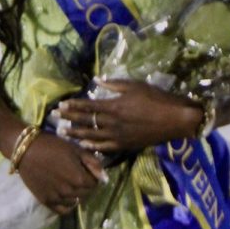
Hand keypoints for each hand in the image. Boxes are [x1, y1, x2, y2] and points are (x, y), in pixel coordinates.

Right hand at [15, 132, 105, 215]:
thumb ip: (93, 163)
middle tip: (77, 174)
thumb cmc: (52, 146)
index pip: (95, 184)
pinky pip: (63, 210)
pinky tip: (65, 195)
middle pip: (86, 193)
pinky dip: (67, 204)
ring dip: (76, 193)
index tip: (86, 169)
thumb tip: (104, 177)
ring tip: (69, 182)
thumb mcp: (76, 149)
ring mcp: (57, 198)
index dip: (92, 176)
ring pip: (75, 201)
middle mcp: (70, 192)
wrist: (26, 150)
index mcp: (79, 179)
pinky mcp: (46, 201)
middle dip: (85, 185)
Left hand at [58, 80, 205, 154]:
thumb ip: (113, 85)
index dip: (73, 106)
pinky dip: (93, 146)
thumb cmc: (155, 98)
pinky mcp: (126, 145)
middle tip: (55, 118)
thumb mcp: (134, 86)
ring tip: (63, 132)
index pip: (88, 107)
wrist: (174, 119)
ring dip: (76, 134)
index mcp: (114, 106)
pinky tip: (83, 145)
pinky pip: (105, 147)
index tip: (61, 105)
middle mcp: (113, 123)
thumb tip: (96, 81)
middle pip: (86, 122)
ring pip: (92, 136)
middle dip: (69, 119)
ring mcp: (118, 136)